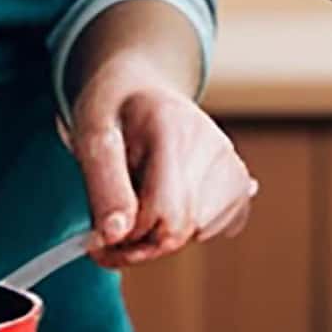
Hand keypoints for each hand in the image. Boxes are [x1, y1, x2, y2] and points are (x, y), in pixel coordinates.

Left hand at [68, 54, 256, 265]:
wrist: (139, 89)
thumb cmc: (112, 113)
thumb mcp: (92, 137)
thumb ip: (103, 186)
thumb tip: (113, 235)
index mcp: (171, 127)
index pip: (162, 213)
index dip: (127, 236)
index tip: (98, 236)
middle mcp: (212, 143)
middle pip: (181, 229)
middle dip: (141, 241)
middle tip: (115, 224)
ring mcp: (231, 161)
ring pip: (197, 233)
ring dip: (162, 233)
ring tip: (142, 197)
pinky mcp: (240, 178)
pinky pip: (215, 228)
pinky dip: (188, 227)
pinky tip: (171, 196)